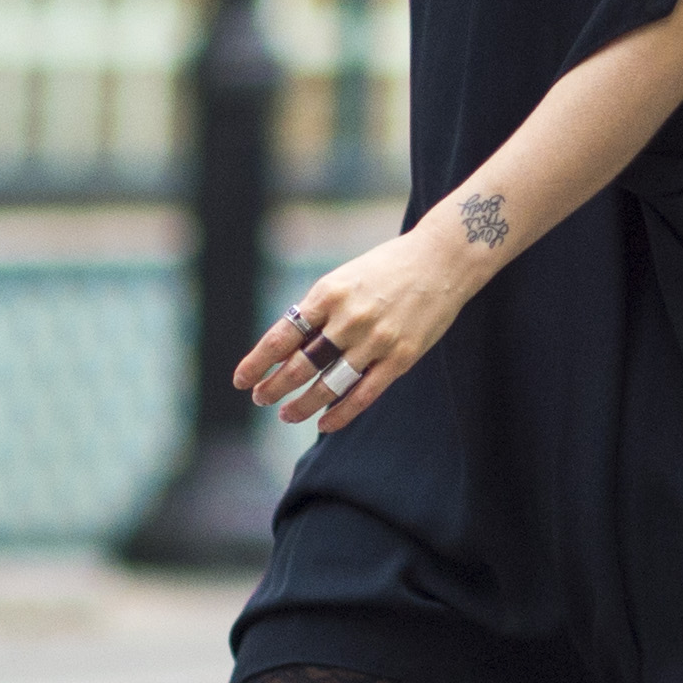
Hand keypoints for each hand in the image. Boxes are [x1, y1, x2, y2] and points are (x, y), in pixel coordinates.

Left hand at [235, 230, 474, 434]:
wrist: (441, 259)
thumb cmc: (386, 268)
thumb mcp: (343, 278)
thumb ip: (317, 311)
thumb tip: (284, 349)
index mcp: (328, 293)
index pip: (282, 336)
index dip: (258, 362)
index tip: (241, 380)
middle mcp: (349, 318)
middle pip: (300, 365)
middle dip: (274, 387)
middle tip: (260, 399)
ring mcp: (377, 340)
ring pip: (329, 385)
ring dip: (303, 405)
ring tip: (287, 415)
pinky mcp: (402, 357)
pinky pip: (364, 394)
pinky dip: (340, 413)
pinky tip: (324, 424)